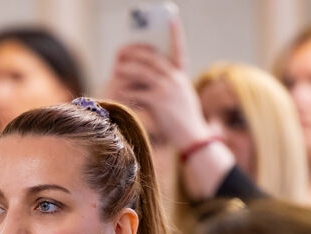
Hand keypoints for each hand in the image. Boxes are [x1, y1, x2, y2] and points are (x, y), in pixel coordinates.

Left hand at [104, 17, 210, 147]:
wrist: (192, 136)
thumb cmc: (185, 119)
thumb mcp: (182, 95)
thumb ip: (171, 83)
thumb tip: (150, 77)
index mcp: (181, 75)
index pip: (179, 49)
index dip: (176, 34)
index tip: (172, 19)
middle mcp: (175, 78)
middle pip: (151, 58)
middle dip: (135, 54)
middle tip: (123, 54)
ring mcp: (167, 88)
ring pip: (141, 71)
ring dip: (127, 70)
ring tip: (117, 70)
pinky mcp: (158, 100)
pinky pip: (137, 91)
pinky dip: (127, 91)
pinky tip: (119, 92)